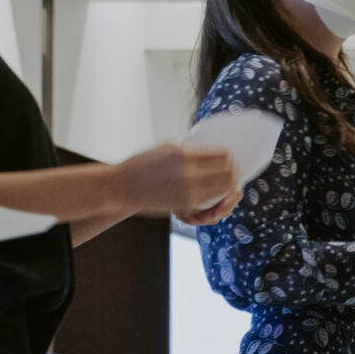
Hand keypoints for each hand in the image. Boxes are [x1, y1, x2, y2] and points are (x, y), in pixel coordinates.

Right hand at [117, 143, 240, 221]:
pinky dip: (218, 194)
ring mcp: (188, 191)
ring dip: (229, 184)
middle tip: (233, 169)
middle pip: (228, 172)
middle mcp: (189, 173)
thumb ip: (191, 149)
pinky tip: (214, 190)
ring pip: (224, 188)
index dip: (230, 155)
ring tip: (227, 180)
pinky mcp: (185, 205)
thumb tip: (212, 151)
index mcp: (184, 155)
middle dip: (234, 170)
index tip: (230, 156)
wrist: (120, 187)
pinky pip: (212, 199)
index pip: (222, 155)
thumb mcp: (166, 148)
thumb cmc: (141, 165)